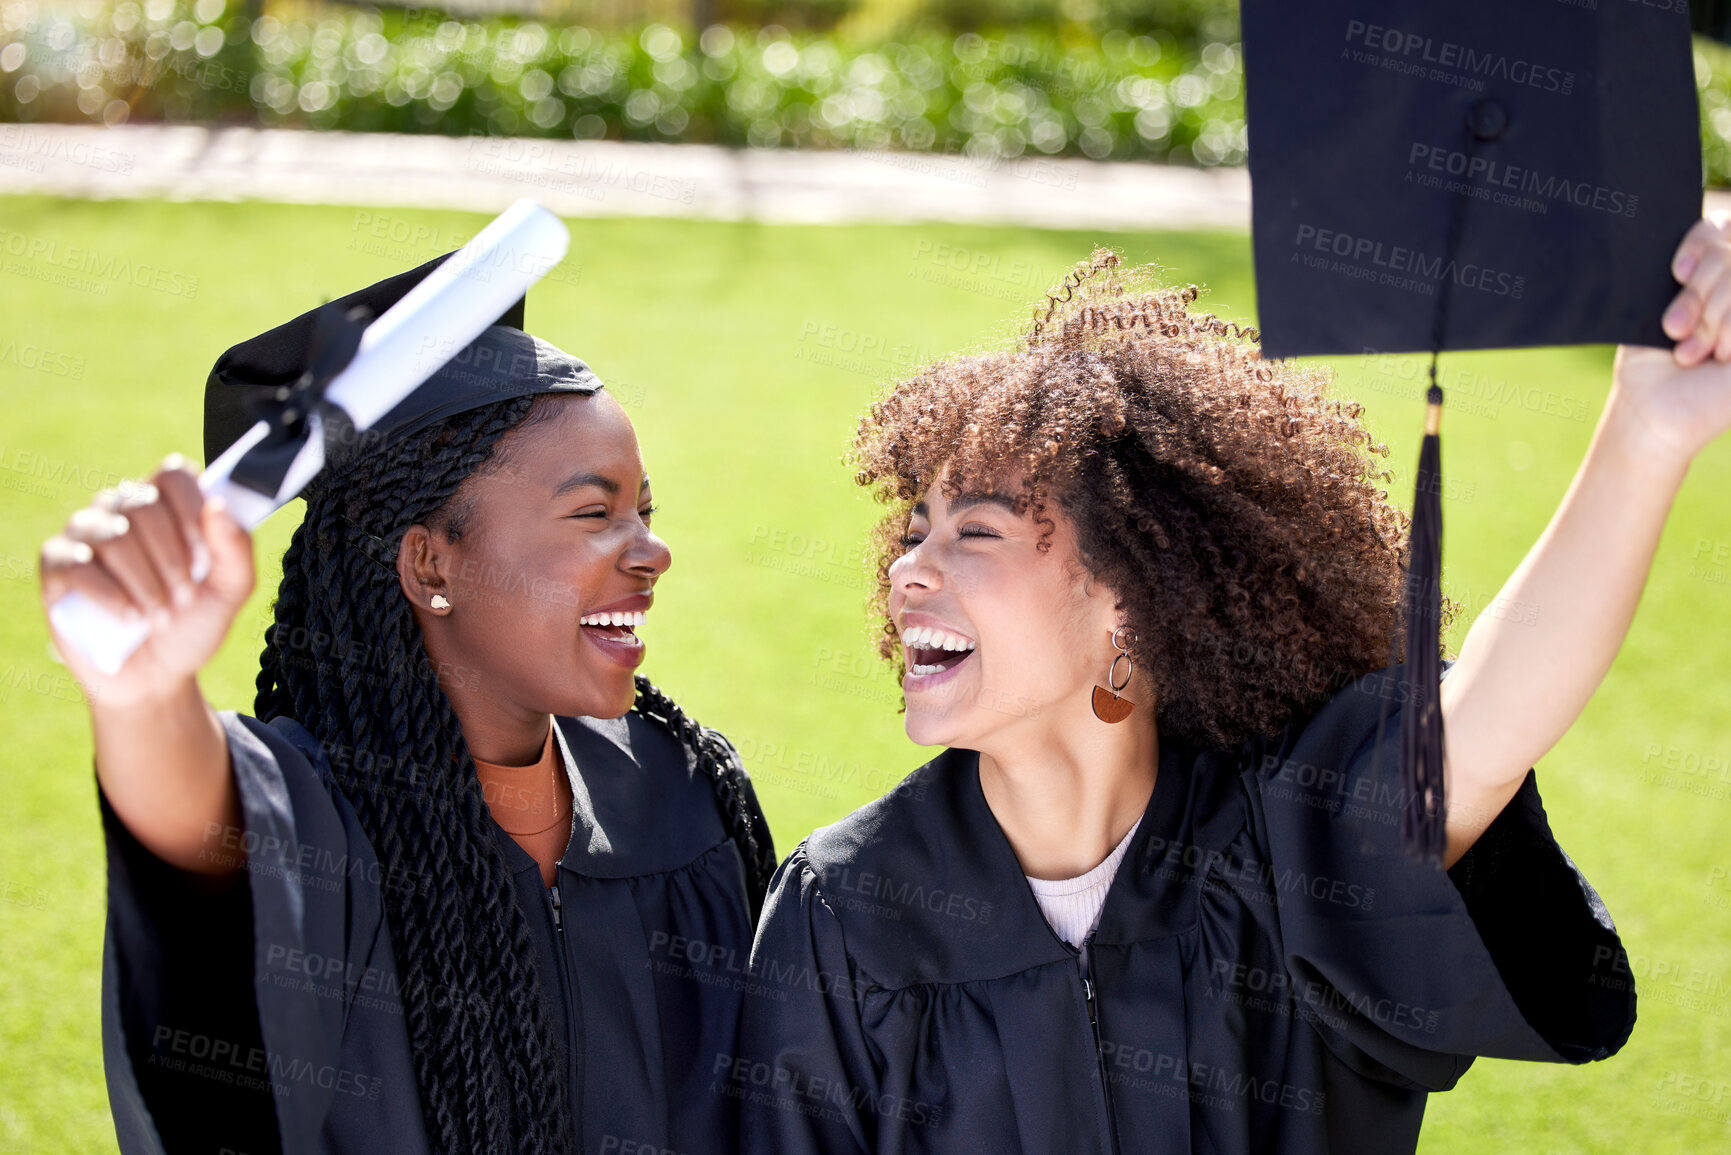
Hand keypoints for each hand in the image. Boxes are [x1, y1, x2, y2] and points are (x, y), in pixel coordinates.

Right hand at [39, 455, 254, 705]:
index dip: (192, 511)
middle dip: (173, 560)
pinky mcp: (58, 566)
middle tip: (186, 599)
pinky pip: (80, 565)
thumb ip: (236, 547)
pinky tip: (131, 618)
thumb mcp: (230, 591)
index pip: (174, 474)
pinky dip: (113, 596)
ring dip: (147, 583)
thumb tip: (218, 505)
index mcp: (166, 505)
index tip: (205, 558)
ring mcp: (85, 534)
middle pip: (144, 505)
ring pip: (115, 536)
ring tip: (161, 616)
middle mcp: (121, 509)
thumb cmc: (193, 624)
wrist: (156, 676)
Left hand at [1610, 214, 1730, 462]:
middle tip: (1674, 329)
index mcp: (1714, 271)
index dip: (1701, 244)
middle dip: (1699, 293)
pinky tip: (1722, 354)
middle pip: (1729, 254)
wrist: (1657, 409)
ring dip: (1713, 317)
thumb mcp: (1659, 306)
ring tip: (1690, 352)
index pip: (1717, 229)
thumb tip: (1695, 246)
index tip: (1678, 272)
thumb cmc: (1652, 359)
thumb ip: (1685, 272)